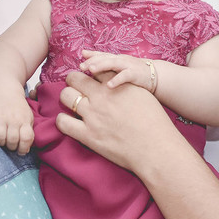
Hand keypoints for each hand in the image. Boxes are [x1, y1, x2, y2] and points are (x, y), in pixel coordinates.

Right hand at [0, 93, 34, 154]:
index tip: (21, 151)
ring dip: (1, 143)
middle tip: (11, 145)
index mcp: (24, 120)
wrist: (5, 92)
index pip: (26, 138)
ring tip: (3, 141)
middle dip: (11, 147)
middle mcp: (12, 118)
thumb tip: (25, 150)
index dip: (24, 148)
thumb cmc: (18, 108)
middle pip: (12, 140)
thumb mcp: (28, 118)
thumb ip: (28, 132)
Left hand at [56, 71, 183, 173]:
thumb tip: (114, 84)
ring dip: (68, 98)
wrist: (156, 148)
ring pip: (66, 96)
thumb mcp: (143, 95)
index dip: (92, 74)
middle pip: (75, 78)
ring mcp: (92, 115)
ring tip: (72, 103)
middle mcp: (101, 97)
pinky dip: (62, 120)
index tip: (91, 79)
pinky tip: (68, 121)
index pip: (95, 70)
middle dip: (74, 81)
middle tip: (77, 88)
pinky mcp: (87, 135)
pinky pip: (63, 122)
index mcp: (116, 85)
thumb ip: (126, 86)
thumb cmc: (155, 123)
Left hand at [79, 50, 155, 92]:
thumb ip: (105, 64)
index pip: (102, 55)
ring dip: (102, 66)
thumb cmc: (134, 74)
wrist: (156, 77)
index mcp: (116, 59)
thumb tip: (86, 59)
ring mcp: (129, 65)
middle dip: (93, 61)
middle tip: (82, 66)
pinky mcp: (136, 74)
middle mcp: (121, 60)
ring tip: (91, 70)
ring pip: (113, 63)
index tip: (80, 62)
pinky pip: (125, 76)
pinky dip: (117, 80)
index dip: (91, 57)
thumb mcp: (119, 68)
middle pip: (105, 58)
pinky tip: (108, 85)